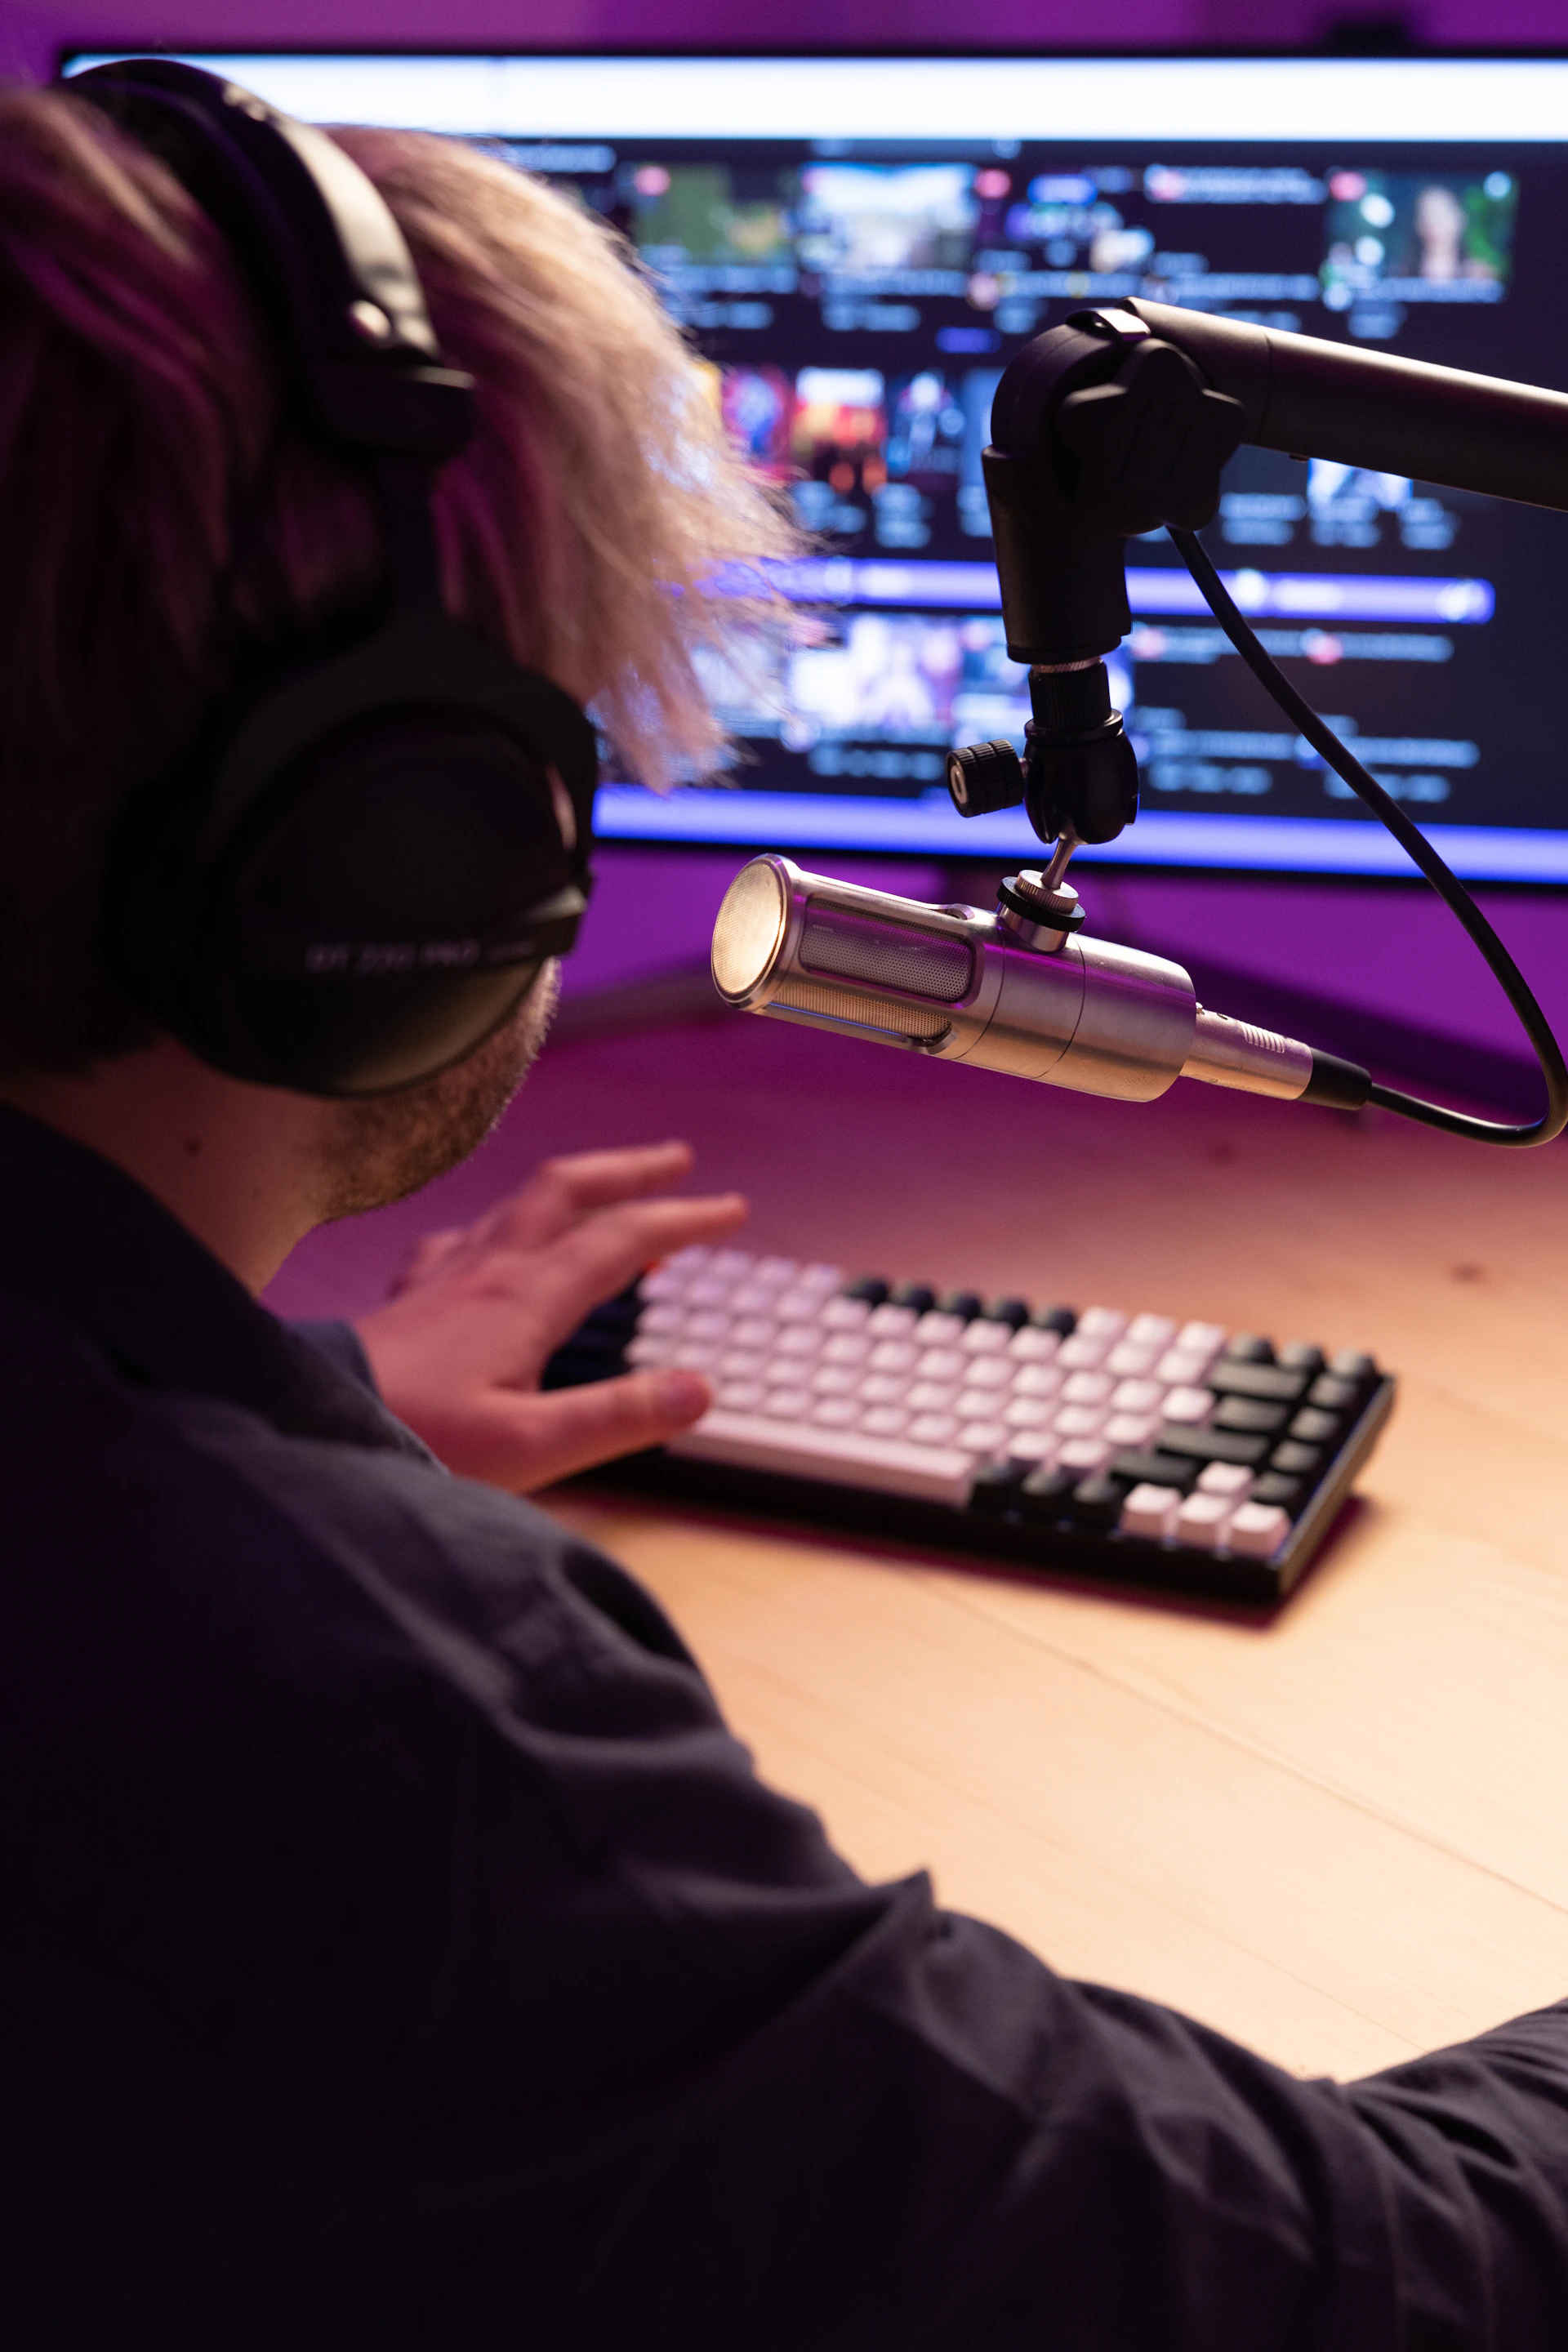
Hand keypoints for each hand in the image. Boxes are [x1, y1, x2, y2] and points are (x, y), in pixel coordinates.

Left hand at [354, 1141, 745, 1490]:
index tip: (729, 1208)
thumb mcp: (532, 1448)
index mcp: (526, 1299)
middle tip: (676, 1160)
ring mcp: (441, 1279)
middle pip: (568, 1190)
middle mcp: (485, 1271)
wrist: (305, 1428)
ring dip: (572, 1188)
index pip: (623, 1240)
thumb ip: (619, 1416)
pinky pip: (459, 1238)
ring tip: (601, 1192)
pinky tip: (489, 1244)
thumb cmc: (411, 1443)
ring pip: (517, 1204)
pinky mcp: (405, 1300)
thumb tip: (699, 1389)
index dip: (682, 1218)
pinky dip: (496, 1227)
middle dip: (629, 1169)